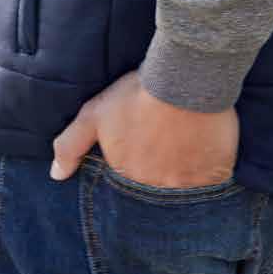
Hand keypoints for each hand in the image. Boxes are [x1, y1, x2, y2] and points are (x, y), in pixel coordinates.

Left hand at [49, 69, 239, 186]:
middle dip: (158, 181)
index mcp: (129, 177)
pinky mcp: (216, 175)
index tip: (142, 155)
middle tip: (165, 156)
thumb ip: (71, 145)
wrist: (184, 79)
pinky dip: (210, 178)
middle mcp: (157, 189)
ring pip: (184, 194)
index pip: (128, 188)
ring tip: (185, 157)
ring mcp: (189, 186)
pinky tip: (207, 159)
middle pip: (156, 194)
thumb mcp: (95, 114)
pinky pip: (213, 187)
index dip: (134, 171)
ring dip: (183, 181)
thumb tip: (55, 176)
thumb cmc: (138, 94)